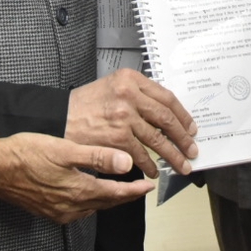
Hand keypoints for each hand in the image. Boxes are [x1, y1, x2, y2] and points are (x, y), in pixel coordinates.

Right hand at [0, 128, 153, 223]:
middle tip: (139, 189)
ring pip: (92, 208)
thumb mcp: (65, 149)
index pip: (116, 193)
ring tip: (117, 190)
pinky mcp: (47, 211)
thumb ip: (98, 157)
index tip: (148, 186)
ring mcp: (58, 212)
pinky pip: (76, 210)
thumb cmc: (26, 154)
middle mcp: (71, 207)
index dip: (135, 190)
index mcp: (79, 190)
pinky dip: (89, 202)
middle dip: (124, 196)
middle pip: (106, 203)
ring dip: (107, 200)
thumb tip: (126, 162)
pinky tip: (87, 193)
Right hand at [67, 68, 198, 176]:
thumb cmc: (84, 105)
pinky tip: (153, 170)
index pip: (166, 97)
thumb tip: (164, 113)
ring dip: (172, 155)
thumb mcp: (112, 86)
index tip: (191, 127)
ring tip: (181, 165)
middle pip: (166, 118)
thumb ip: (137, 94)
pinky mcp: (117, 138)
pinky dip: (149, 165)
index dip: (183, 115)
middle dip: (183, 138)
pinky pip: (141, 154)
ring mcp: (124, 117)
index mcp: (130, 79)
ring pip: (158, 139)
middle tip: (192, 150)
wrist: (59, 118)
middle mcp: (129, 95)